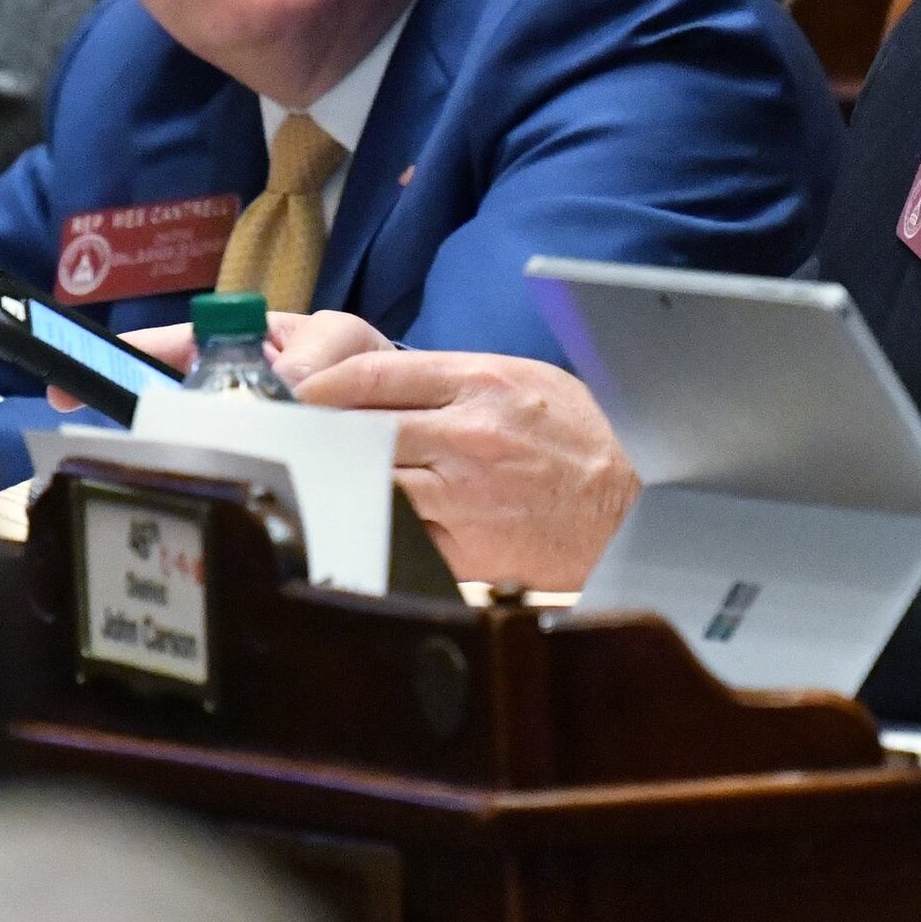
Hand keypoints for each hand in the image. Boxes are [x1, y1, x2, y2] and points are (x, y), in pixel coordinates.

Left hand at [292, 342, 639, 591]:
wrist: (635, 506)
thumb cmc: (581, 438)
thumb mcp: (523, 380)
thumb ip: (451, 378)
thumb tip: (378, 381)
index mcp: (480, 383)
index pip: (372, 374)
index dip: (318, 383)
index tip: (290, 390)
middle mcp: (467, 435)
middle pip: (360, 428)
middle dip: (316, 431)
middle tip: (285, 433)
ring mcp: (464, 495)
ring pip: (371, 482)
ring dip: (339, 480)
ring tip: (315, 475)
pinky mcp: (465, 547)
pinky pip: (398, 532)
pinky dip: (375, 524)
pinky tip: (361, 518)